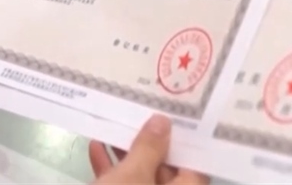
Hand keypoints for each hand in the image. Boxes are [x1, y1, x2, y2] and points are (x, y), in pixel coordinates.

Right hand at [89, 115, 208, 184]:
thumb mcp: (132, 176)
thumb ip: (148, 148)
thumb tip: (162, 122)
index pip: (195, 166)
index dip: (184, 140)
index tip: (174, 114)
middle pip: (166, 170)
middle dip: (149, 143)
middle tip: (142, 113)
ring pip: (140, 178)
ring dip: (127, 154)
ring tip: (117, 124)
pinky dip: (110, 171)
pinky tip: (96, 146)